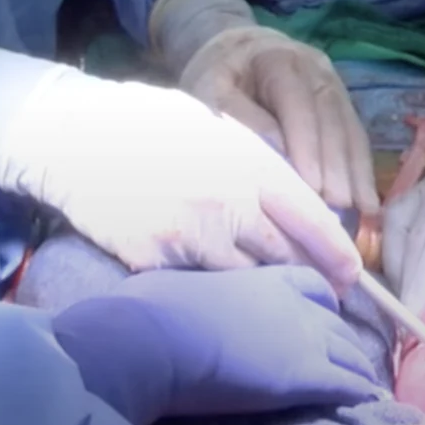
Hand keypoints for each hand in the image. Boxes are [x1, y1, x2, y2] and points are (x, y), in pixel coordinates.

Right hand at [0, 70, 363, 290]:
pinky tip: (222, 294)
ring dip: (266, 290)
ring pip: (247, 279)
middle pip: (286, 256)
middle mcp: (226, 202)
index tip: (351, 275)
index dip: (335, 251)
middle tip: (325, 295)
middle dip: (310, 279)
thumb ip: (257, 163)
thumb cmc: (149, 126)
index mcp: (247, 163)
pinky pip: (199, 284)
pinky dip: (215, 290)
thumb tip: (300, 200)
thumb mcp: (215, 128)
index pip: (309, 216)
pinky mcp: (156, 261)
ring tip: (280, 298)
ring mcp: (190, 236)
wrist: (72, 139)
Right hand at [53, 266, 384, 424]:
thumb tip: (177, 295)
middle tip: (346, 363)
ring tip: (363, 387)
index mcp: (265, 279)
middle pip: (339, 324)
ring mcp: (303, 339)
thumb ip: (198, 291)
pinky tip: (367, 402)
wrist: (151, 338)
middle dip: (345, 344)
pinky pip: (347, 385)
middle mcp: (294, 304)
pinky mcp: (304, 377)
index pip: (314, 286)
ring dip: (357, 371)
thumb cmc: (151, 310)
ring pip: (351, 355)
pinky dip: (359, 393)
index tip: (322, 320)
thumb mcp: (180, 286)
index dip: (323, 305)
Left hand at [180, 26, 378, 215]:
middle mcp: (316, 70)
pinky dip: (361, 171)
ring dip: (358, 172)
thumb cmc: (217, 78)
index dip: (308, 146)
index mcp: (279, 60)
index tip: (313, 187)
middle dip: (338, 167)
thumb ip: (242, 119)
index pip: (298, 105)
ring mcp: (334, 86)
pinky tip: (368, 201)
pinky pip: (355, 138)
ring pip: (350, 130)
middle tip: (339, 209)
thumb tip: (279, 153)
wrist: (235, 54)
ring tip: (364, 210)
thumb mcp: (211, 93)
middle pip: (332, 120)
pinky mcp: (341, 106)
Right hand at [382, 117, 424, 313]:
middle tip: (409, 334)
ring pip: (397, 227)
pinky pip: (405, 222)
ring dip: (398, 271)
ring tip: (410, 314)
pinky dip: (403, 255)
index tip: (415, 330)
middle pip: (407, 234)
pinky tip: (414, 286)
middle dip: (405, 285)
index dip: (423, 285)